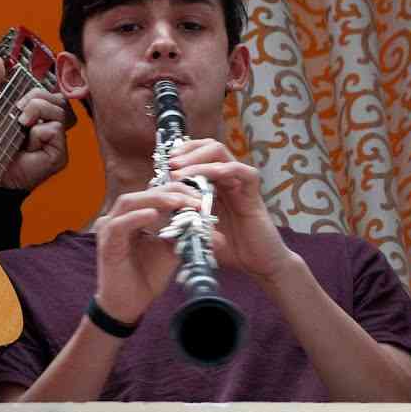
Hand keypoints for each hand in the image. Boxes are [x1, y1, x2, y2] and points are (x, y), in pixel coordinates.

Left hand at [0, 53, 71, 190]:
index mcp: (38, 112)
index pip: (50, 89)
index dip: (46, 79)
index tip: (28, 73)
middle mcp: (51, 124)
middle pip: (58, 97)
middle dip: (36, 97)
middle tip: (17, 108)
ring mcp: (57, 139)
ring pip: (61, 109)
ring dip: (37, 110)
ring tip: (21, 123)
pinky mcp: (60, 154)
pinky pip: (55, 130)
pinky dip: (38, 132)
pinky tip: (28, 144)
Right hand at [90, 183, 202, 324]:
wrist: (129, 305)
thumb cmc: (145, 276)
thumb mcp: (170, 250)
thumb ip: (183, 234)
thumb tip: (208, 225)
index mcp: (131, 217)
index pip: (152, 194)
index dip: (176, 191)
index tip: (198, 197)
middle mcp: (117, 219)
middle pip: (141, 193)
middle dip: (169, 192)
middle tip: (193, 198)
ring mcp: (109, 230)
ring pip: (129, 203)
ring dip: (155, 200)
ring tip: (178, 202)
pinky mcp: (106, 244)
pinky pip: (119, 225)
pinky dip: (137, 217)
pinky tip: (154, 215)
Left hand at [167, 139, 297, 285]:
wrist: (258, 264)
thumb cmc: (227, 247)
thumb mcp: (195, 230)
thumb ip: (177, 216)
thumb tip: (152, 205)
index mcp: (214, 182)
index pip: (197, 154)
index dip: (179, 154)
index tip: (161, 163)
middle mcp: (227, 178)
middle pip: (208, 147)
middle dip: (186, 151)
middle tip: (169, 163)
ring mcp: (240, 182)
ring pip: (220, 153)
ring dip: (197, 159)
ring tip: (178, 170)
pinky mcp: (253, 192)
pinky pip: (242, 171)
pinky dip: (223, 170)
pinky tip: (209, 176)